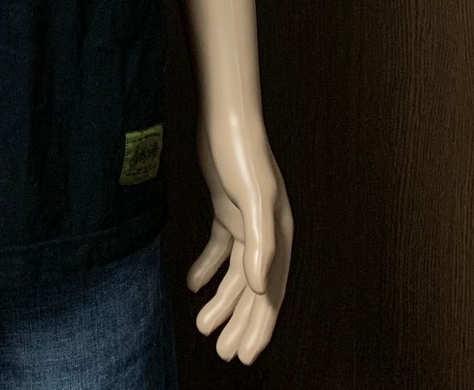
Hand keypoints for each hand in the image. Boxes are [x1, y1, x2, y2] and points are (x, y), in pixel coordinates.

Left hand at [187, 110, 292, 363]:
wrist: (226, 118)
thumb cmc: (242, 154)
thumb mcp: (253, 199)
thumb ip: (259, 243)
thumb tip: (256, 287)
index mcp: (280, 238)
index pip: (270, 294)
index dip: (259, 327)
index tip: (244, 355)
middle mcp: (267, 235)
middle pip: (254, 291)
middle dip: (240, 324)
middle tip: (223, 352)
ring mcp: (246, 223)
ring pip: (234, 274)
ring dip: (220, 301)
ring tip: (202, 326)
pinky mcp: (226, 210)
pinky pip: (219, 249)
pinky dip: (206, 268)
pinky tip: (193, 283)